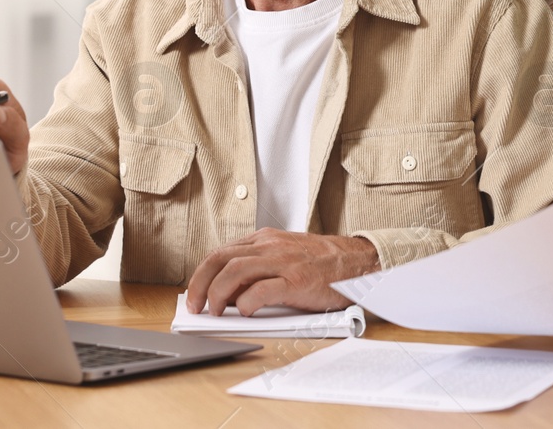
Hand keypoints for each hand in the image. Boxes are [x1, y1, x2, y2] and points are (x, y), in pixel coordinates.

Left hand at [184, 229, 380, 316]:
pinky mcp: (297, 281)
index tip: (195, 293)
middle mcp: (270, 246)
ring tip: (215, 312)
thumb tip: (228, 293)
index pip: (220, 252)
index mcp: (265, 240)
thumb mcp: (284, 257)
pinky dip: (247, 303)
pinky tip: (246, 312)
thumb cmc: (321, 264)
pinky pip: (262, 290)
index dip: (201, 274)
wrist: (358, 262)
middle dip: (200, 284)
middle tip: (196, 306)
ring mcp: (283, 262)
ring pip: (234, 271)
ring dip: (217, 293)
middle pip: (220, 259)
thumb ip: (257, 268)